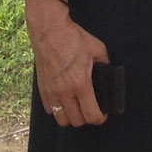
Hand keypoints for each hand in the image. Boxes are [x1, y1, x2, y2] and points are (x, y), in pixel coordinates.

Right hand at [27, 0, 108, 127]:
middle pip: (76, 121)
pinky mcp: (42, 88)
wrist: (49, 30)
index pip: (91, 115)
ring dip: (71, 117)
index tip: (102, 115)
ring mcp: (51, 91)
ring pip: (61, 119)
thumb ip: (105, 64)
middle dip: (86, 118)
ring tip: (76, 108)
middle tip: (90, 110)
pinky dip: (57, 109)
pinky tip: (63, 100)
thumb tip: (109, 75)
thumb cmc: (73, 38)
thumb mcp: (97, 48)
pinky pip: (50, 110)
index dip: (100, 118)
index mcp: (80, 83)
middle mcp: (65, 91)